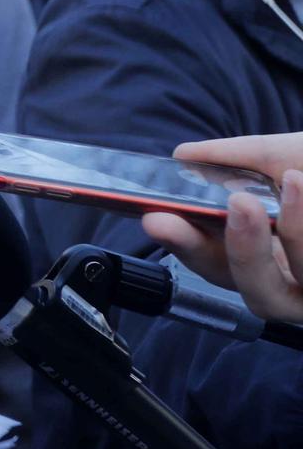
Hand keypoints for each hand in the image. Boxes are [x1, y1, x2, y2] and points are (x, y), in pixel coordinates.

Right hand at [143, 134, 302, 322]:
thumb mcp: (291, 156)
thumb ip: (241, 157)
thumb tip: (186, 156)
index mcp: (267, 260)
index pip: (214, 266)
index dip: (184, 246)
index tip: (160, 216)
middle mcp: (300, 287)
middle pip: (261, 293)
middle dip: (245, 250)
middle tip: (238, 204)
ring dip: (298, 232)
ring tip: (298, 181)